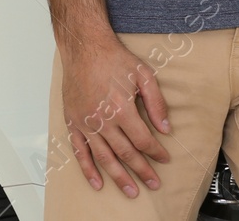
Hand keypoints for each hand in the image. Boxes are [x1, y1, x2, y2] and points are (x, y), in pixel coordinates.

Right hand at [60, 34, 170, 196]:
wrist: (84, 47)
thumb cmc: (113, 58)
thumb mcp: (143, 74)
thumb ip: (156, 103)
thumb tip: (166, 128)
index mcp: (121, 108)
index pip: (142, 139)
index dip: (156, 152)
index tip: (164, 159)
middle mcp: (102, 119)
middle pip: (125, 153)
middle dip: (142, 171)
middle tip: (153, 183)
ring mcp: (86, 123)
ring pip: (104, 157)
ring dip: (118, 176)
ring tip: (131, 191)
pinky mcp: (73, 122)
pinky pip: (80, 151)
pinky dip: (88, 169)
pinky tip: (97, 182)